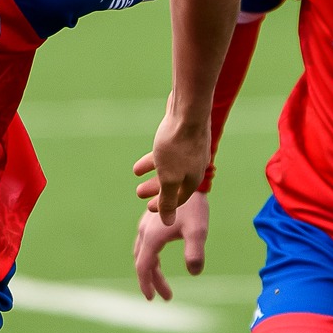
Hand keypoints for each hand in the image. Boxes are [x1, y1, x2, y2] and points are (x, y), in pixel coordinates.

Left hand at [133, 97, 211, 223]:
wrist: (188, 109)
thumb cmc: (178, 145)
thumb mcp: (169, 178)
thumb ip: (167, 200)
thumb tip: (168, 223)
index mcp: (194, 178)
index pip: (179, 199)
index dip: (164, 206)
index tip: (148, 208)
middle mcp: (195, 165)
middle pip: (174, 183)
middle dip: (156, 189)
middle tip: (139, 193)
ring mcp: (191, 150)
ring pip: (170, 166)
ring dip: (153, 172)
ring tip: (137, 173)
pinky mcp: (184, 135)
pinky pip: (168, 152)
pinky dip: (156, 157)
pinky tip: (144, 155)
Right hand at [135, 191, 208, 300]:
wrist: (188, 180)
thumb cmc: (194, 206)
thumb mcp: (198, 231)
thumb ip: (195, 252)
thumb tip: (194, 272)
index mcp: (152, 237)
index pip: (144, 267)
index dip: (147, 284)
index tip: (152, 299)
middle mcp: (144, 231)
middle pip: (143, 262)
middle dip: (152, 280)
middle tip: (166, 295)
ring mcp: (146, 225)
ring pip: (143, 253)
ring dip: (151, 269)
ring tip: (162, 282)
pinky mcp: (150, 220)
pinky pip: (145, 244)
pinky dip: (150, 257)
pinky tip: (160, 259)